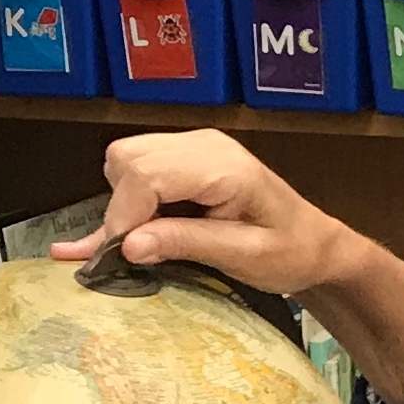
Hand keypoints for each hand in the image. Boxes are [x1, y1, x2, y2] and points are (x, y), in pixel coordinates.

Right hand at [52, 132, 345, 296]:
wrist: (314, 244)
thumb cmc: (290, 252)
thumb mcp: (244, 256)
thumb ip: (187, 243)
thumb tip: (129, 246)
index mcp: (222, 166)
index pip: (147, 174)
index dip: (124, 217)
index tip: (122, 258)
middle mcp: (202, 146)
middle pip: (127, 160)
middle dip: (119, 211)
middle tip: (134, 254)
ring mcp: (192, 149)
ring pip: (123, 162)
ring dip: (121, 206)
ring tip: (144, 244)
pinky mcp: (184, 162)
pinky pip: (136, 170)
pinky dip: (121, 205)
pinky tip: (88, 245)